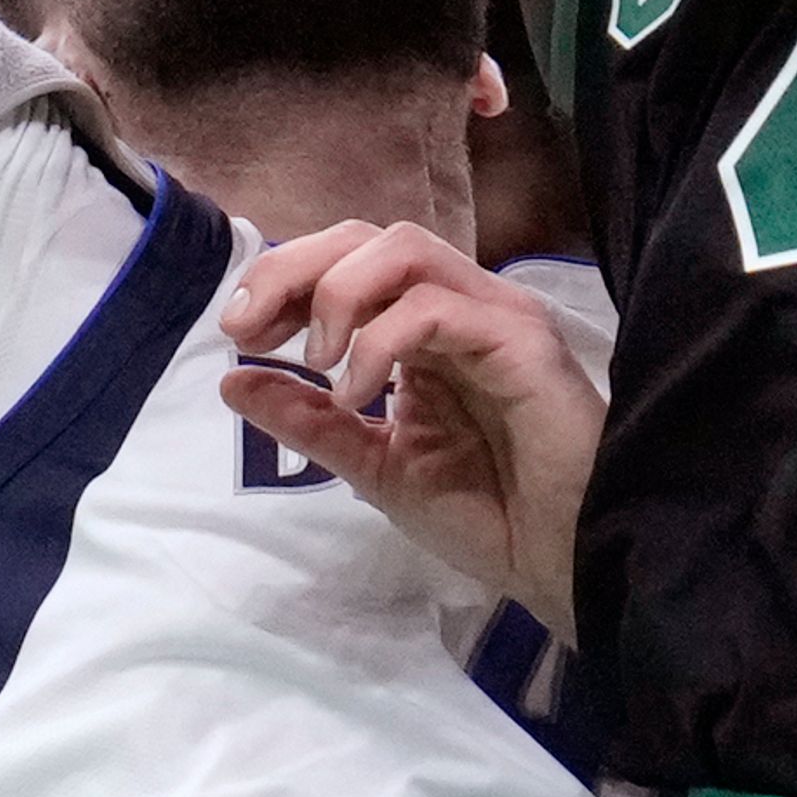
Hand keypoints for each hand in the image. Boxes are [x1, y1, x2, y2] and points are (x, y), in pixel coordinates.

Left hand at [217, 217, 603, 633]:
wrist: (562, 562)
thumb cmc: (490, 514)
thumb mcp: (376, 466)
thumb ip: (310, 422)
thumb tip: (233, 383)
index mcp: (424, 327)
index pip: (346, 262)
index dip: (282, 281)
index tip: (239, 332)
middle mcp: (458, 304)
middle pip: (368, 235)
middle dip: (293, 267)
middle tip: (249, 327)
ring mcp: (492, 313)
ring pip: (404, 246)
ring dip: (338, 290)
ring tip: (316, 358)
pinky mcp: (520, 337)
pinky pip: (437, 305)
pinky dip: (382, 339)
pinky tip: (358, 393)